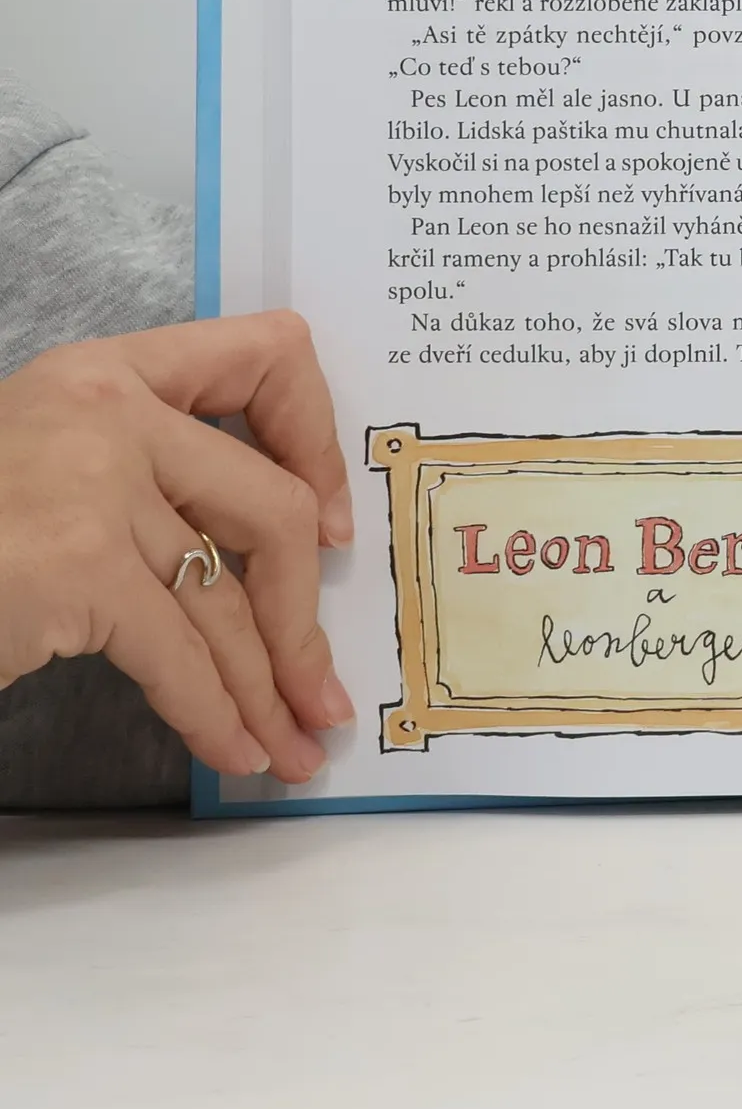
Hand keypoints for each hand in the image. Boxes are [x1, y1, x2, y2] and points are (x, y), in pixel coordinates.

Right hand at [0, 312, 355, 779]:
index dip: (317, 440)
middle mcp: (110, 413)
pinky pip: (179, 658)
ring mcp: (92, 486)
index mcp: (106, 372)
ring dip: (269, 688)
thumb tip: (265, 559)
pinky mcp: (73, 568)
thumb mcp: (46, 463)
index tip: (329, 521)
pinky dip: (215, 716)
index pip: (266, 356)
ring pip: (230, 599)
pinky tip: (238, 752)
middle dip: (304, 619)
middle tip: (321, 689)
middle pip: (271, 510)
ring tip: (298, 746)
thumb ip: (142, 478)